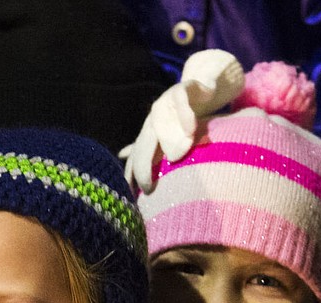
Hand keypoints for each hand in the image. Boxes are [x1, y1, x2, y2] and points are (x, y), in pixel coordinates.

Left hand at [119, 50, 243, 191]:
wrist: (198, 88)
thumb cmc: (181, 116)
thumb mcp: (165, 133)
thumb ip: (145, 146)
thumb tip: (122, 157)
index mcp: (147, 131)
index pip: (136, 156)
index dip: (132, 175)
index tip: (133, 196)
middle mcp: (152, 119)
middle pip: (143, 145)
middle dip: (143, 167)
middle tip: (150, 186)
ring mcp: (164, 103)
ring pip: (161, 124)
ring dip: (167, 142)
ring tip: (175, 159)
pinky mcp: (182, 89)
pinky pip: (181, 102)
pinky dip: (185, 115)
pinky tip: (191, 129)